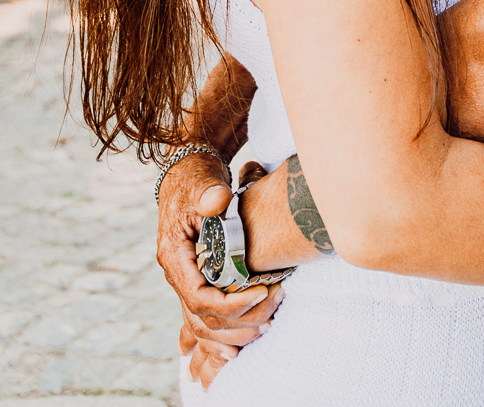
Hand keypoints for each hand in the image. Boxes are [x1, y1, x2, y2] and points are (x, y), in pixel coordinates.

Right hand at [159, 153, 284, 381]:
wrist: (187, 175)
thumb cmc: (196, 179)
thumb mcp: (202, 183)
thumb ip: (209, 194)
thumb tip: (217, 201)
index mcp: (174, 256)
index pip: (200, 297)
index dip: (231, 303)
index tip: (263, 291)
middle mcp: (177, 274)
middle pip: (202, 319)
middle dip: (239, 322)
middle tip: (273, 312)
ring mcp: (185, 281)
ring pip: (203, 325)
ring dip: (233, 333)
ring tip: (266, 327)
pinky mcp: (197, 281)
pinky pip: (205, 318)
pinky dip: (223, 332)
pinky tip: (242, 343)